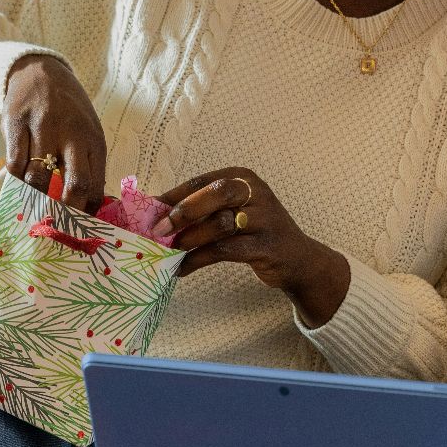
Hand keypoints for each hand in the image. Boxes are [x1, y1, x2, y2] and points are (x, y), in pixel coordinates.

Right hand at [3, 54, 106, 213]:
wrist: (40, 71)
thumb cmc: (69, 112)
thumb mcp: (88, 133)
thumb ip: (90, 166)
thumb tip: (91, 210)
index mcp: (94, 140)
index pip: (96, 185)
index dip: (87, 213)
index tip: (78, 229)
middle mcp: (71, 133)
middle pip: (74, 184)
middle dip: (66, 214)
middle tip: (56, 229)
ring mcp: (42, 127)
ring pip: (38, 178)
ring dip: (35, 200)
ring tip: (33, 212)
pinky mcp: (16, 123)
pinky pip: (13, 164)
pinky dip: (14, 182)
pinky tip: (17, 188)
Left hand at [153, 167, 351, 327]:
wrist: (297, 259)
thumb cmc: (256, 233)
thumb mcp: (234, 212)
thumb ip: (203, 210)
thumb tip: (156, 216)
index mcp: (244, 178)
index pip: (203, 180)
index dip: (174, 195)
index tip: (149, 210)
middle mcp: (256, 192)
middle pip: (217, 193)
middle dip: (184, 211)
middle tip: (159, 230)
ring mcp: (265, 218)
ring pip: (222, 223)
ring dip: (190, 238)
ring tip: (170, 252)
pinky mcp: (266, 245)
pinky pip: (226, 250)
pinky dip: (199, 259)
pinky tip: (183, 268)